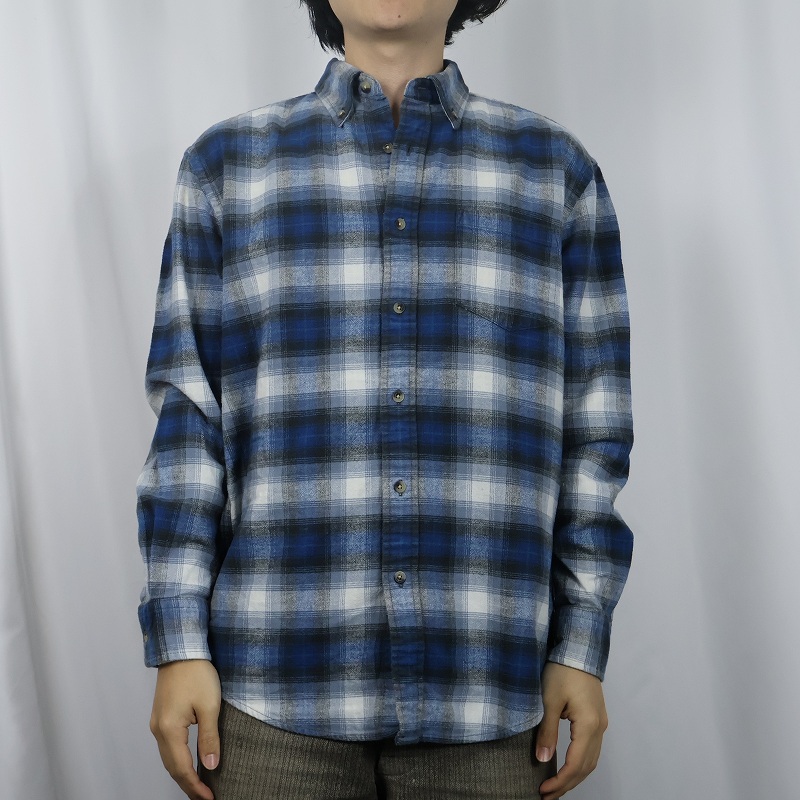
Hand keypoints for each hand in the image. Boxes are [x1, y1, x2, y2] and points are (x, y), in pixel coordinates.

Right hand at [150, 659, 221, 799]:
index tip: (210, 798)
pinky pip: (168, 746)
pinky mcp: (161, 716)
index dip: (195, 786)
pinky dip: (178, 759)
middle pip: (171, 767)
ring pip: (168, 758)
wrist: (181, 648)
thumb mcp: (209, 706)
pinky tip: (189, 762)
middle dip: (188, 785)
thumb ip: (209, 738)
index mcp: (169, 730)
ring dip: (182, 773)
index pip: (181, 769)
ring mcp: (157, 723)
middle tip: (205, 797)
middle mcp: (158, 730)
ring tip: (199, 785)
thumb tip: (211, 765)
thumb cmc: (197, 673)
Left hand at [535, 662, 607, 799]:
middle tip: (547, 796)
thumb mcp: (549, 700)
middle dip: (567, 784)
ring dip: (575, 776)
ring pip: (591, 760)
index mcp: (588, 725)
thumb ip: (547, 731)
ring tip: (556, 787)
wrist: (578, 649)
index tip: (543, 791)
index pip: (575, 764)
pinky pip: (592, 749)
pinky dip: (580, 764)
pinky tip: (567, 767)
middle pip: (586, 767)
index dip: (560, 781)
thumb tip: (543, 759)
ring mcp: (601, 723)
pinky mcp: (597, 718)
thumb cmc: (562, 670)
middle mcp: (599, 728)